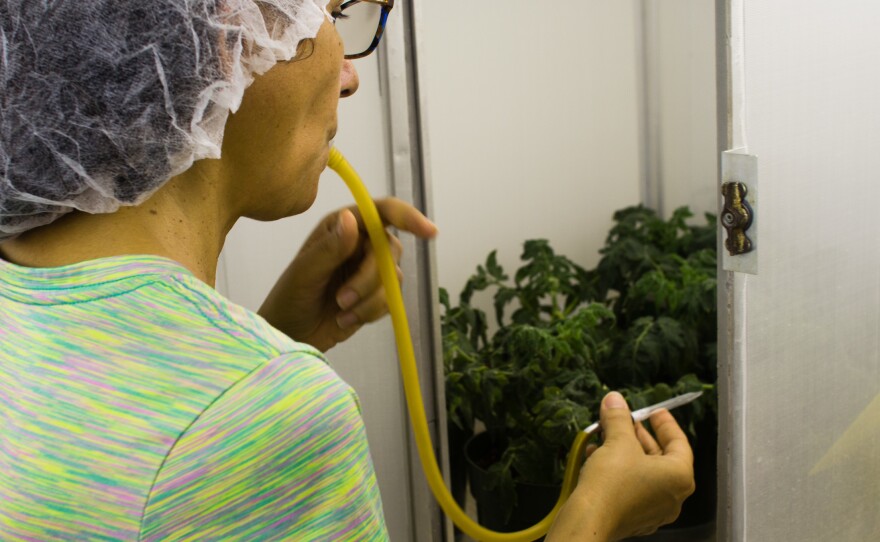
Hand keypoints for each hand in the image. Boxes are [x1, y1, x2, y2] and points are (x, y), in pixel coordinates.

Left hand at [258, 197, 437, 351]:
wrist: (290, 335)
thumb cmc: (289, 298)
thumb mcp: (304, 272)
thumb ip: (330, 247)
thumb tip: (352, 218)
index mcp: (342, 226)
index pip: (381, 212)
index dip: (408, 217)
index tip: (429, 231)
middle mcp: (359, 243)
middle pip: (390, 249)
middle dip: (370, 278)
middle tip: (343, 299)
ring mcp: (369, 270)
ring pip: (393, 278)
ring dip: (368, 300)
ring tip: (341, 312)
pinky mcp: (375, 296)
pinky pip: (391, 300)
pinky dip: (370, 313)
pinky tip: (345, 320)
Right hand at [546, 391, 694, 540]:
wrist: (589, 519)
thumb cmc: (612, 483)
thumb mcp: (618, 441)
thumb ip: (619, 418)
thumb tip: (615, 399)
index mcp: (679, 476)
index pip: (679, 443)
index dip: (665, 423)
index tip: (655, 411)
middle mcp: (672, 496)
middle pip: (660, 457)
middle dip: (638, 436)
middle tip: (625, 421)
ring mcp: (654, 511)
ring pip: (643, 472)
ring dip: (624, 451)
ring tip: (605, 436)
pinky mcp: (634, 518)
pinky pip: (631, 487)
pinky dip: (618, 470)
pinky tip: (597, 457)